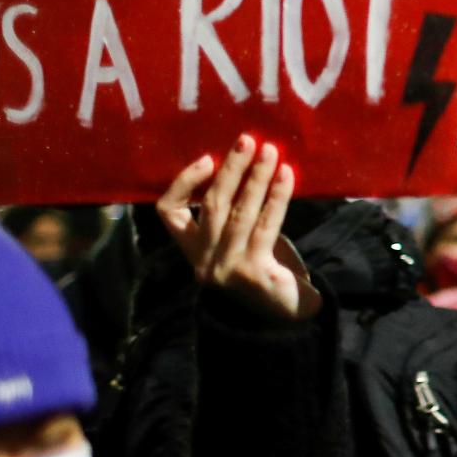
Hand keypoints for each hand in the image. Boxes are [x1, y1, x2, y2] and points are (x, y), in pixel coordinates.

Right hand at [157, 135, 322, 321]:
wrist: (288, 316)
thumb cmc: (263, 269)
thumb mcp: (238, 240)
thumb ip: (232, 211)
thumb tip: (243, 161)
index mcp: (193, 252)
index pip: (168, 213)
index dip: (184, 183)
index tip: (208, 158)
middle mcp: (204, 262)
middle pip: (212, 206)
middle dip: (231, 169)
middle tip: (247, 140)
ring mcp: (228, 269)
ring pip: (239, 214)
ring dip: (256, 178)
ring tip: (270, 152)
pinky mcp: (255, 274)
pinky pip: (266, 227)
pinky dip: (277, 197)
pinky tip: (286, 176)